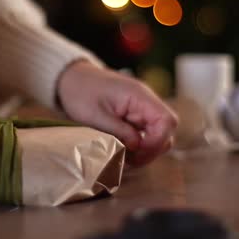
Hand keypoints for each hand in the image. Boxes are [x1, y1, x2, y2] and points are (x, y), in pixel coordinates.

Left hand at [57, 61, 177, 166]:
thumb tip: (137, 147)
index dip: (156, 141)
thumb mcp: (95, 115)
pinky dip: (137, 146)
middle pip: (166, 130)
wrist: (71, 78)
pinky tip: (122, 152)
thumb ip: (119, 131)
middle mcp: (146, 101)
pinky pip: (145, 133)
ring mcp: (142, 108)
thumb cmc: (80, 92)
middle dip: (151, 149)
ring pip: (157, 134)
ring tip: (124, 158)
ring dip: (144, 150)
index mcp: (139, 96)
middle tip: (129, 160)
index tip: (137, 152)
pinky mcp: (135, 115)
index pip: (167, 121)